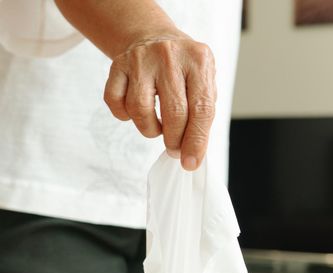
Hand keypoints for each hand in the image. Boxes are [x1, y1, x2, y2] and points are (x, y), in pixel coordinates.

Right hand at [104, 33, 216, 170]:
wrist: (154, 37)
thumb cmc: (184, 69)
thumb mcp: (203, 82)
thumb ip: (202, 115)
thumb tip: (193, 154)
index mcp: (199, 60)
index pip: (201, 109)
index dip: (196, 141)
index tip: (191, 161)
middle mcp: (170, 56)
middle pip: (173, 113)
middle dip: (175, 140)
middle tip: (175, 149)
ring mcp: (141, 59)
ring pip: (140, 110)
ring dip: (150, 129)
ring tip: (158, 127)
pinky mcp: (117, 64)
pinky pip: (115, 102)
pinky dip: (125, 116)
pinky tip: (137, 113)